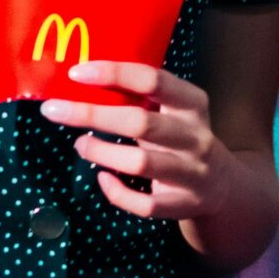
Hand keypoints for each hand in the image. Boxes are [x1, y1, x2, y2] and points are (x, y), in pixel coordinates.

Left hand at [38, 59, 237, 222]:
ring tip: (80, 144)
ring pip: (141, 163)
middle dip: (92, 114)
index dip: (113, 73)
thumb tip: (81, 80)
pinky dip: (117, 192)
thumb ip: (140, 98)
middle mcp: (196, 137)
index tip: (76, 72)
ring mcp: (192, 173)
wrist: (223, 186)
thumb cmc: (180, 139)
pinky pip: (144, 205)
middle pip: (141, 122)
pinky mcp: (184, 205)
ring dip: (102, 152)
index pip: (153, 80)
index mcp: (192, 104)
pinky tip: (102, 179)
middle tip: (55, 110)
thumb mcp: (172, 112)